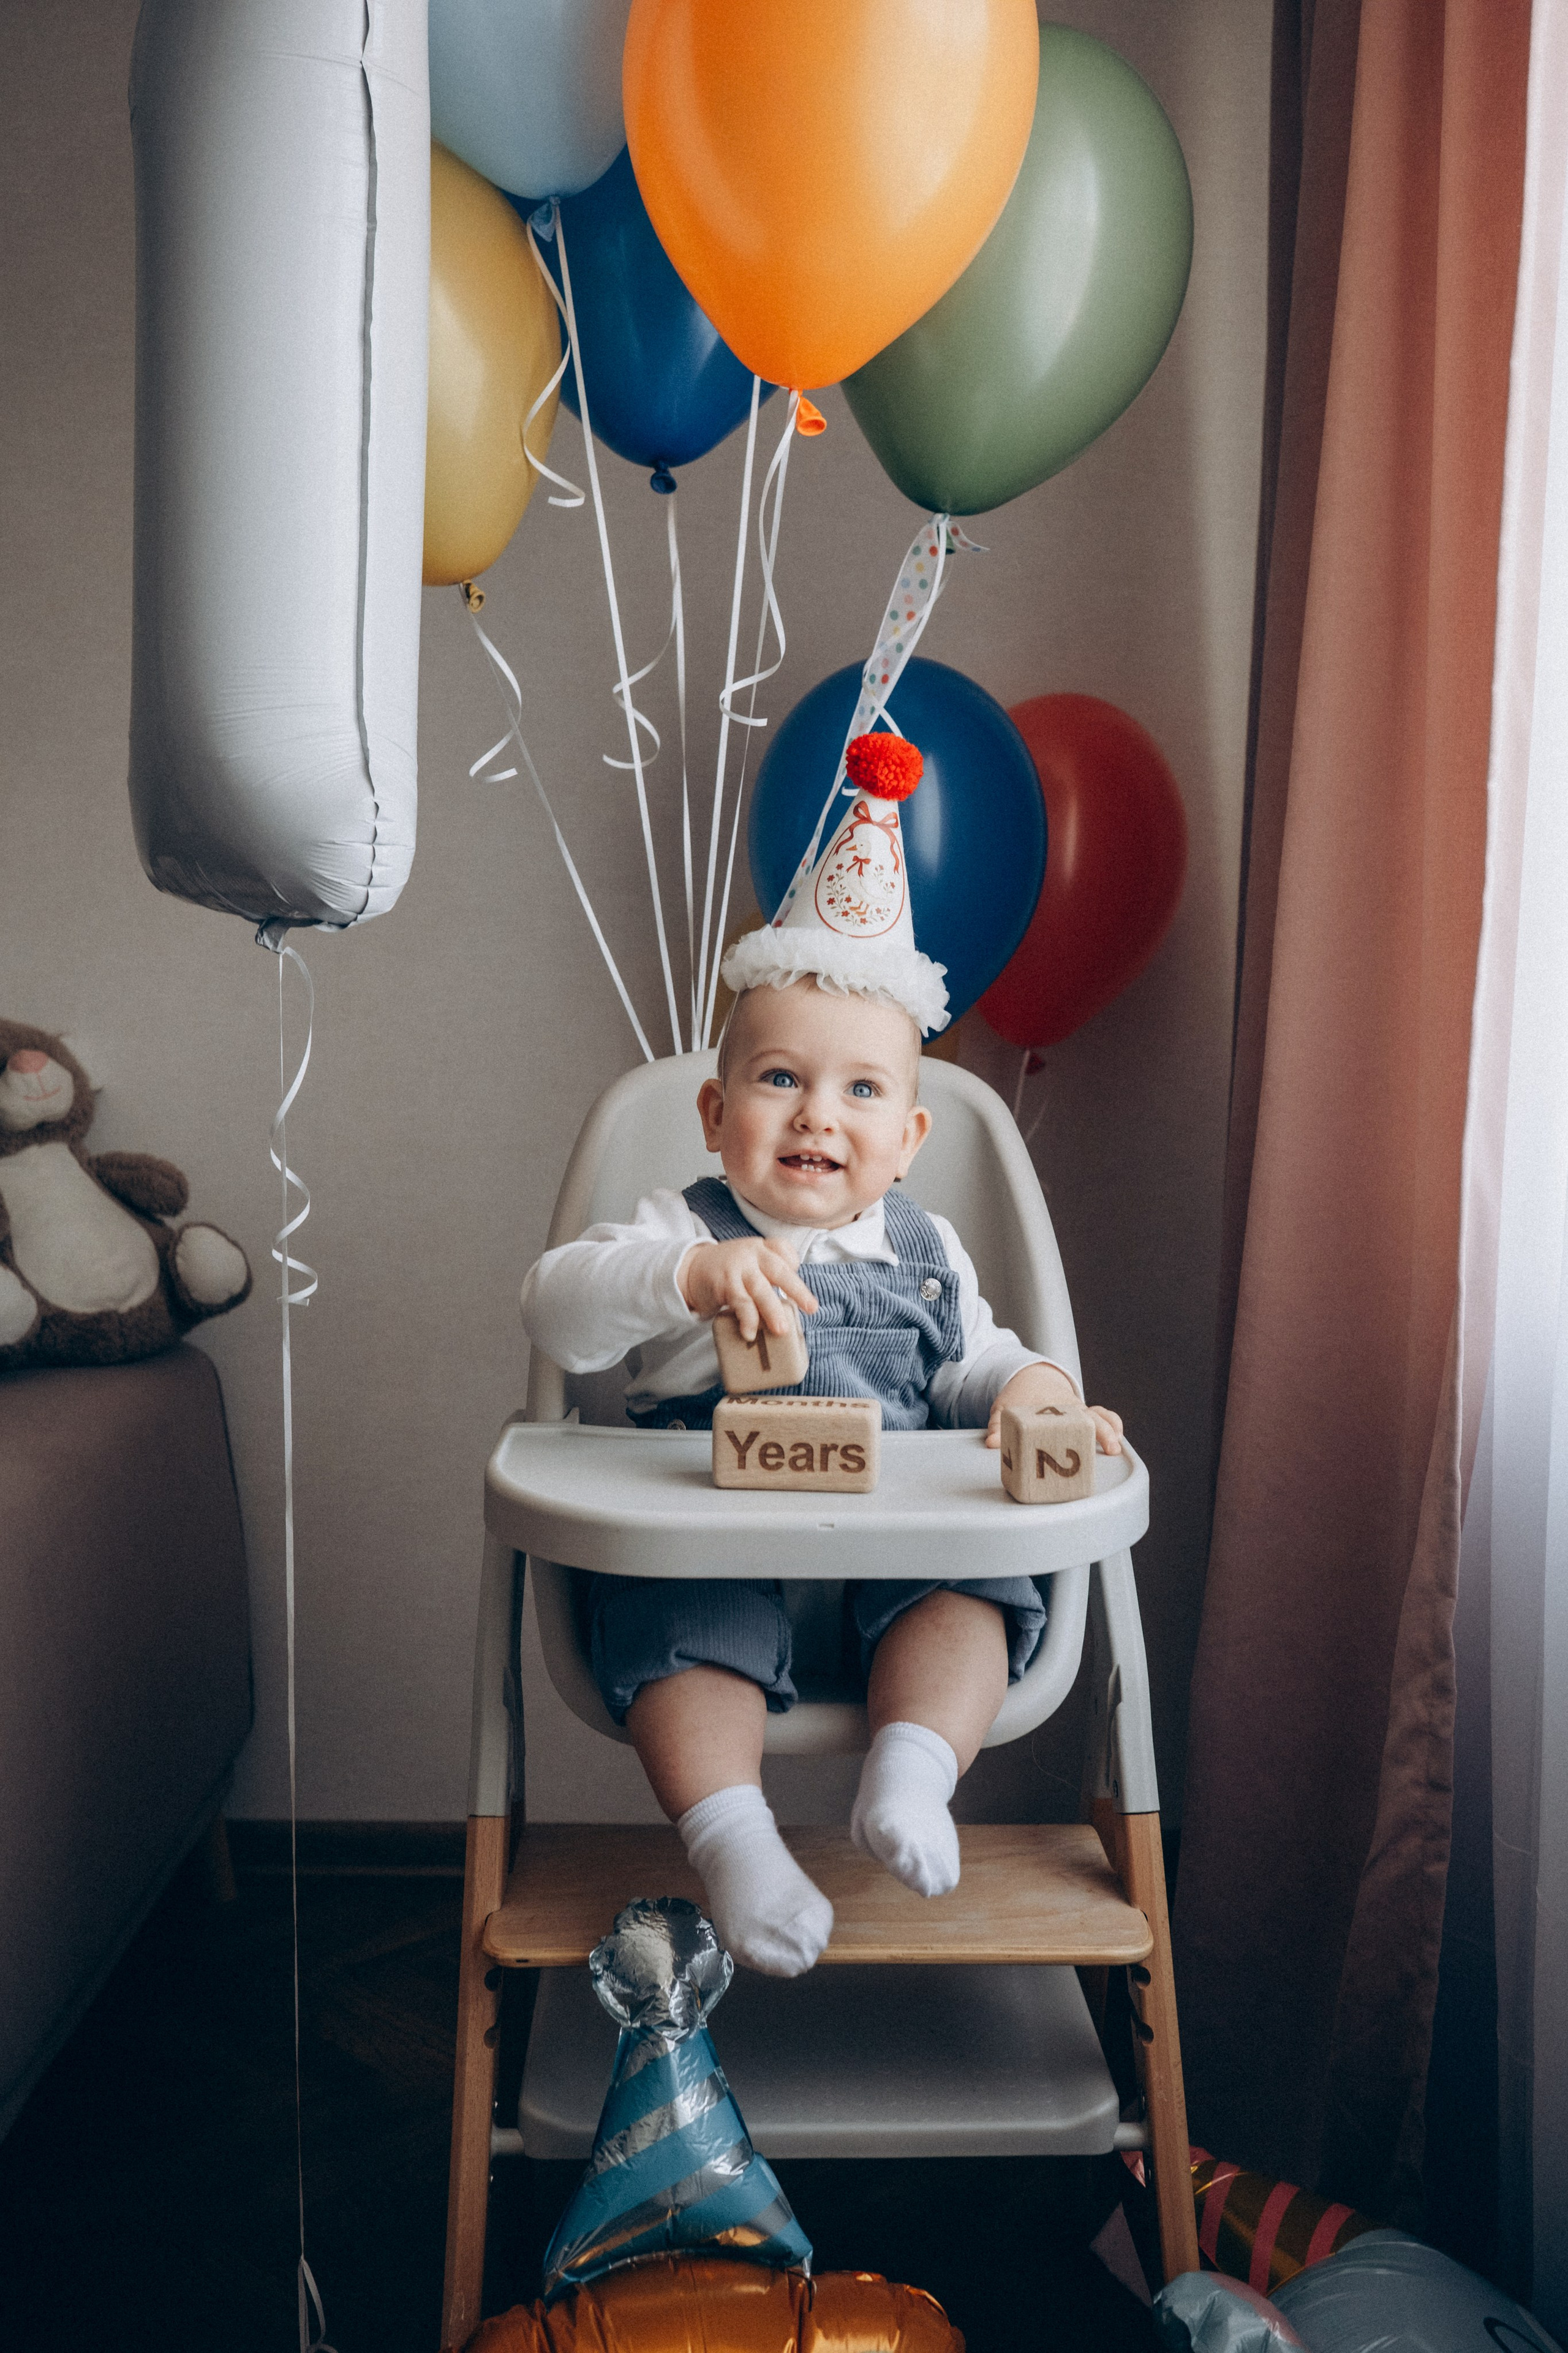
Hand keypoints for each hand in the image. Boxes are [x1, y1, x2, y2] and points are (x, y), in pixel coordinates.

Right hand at [680, 1235, 817, 1340]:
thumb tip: (791, 1306)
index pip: (782, 1248)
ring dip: (772, 1310)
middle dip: (797, 1289)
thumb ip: (768, 1274)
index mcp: (760, 1248)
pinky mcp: (723, 1283)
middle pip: (778, 1270)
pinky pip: (740, 1302)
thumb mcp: (749, 1263)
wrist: (689, 1269)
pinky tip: (750, 1333)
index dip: (793, 1261)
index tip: (797, 1272)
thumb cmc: (728, 1270)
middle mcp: (750, 1254)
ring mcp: (737, 1268)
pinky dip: (747, 1318)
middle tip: (811, 1307)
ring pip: (760, 1289)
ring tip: (781, 1329)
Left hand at [984, 1360, 1123, 1455]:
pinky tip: (1118, 1439)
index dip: (1064, 1428)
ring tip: (1116, 1446)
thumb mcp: (1003, 1410)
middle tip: (1109, 1447)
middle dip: (1101, 1431)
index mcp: (1047, 1405)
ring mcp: (1077, 1410)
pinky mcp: (1084, 1414)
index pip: (1058, 1414)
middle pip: (1088, 1416)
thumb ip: (997, 1427)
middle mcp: (1066, 1406)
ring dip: (1111, 1428)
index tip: (1070, 1440)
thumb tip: (993, 1444)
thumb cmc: (1018, 1397)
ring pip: (1100, 1414)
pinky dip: (1113, 1423)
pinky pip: (1103, 1415)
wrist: (1030, 1378)